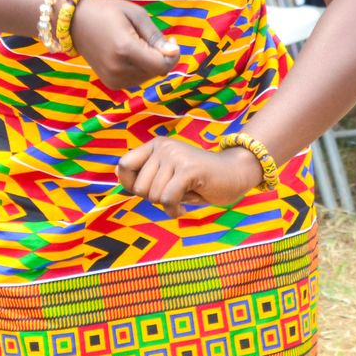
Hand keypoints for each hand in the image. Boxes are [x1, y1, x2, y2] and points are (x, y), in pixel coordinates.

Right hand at [70, 0, 179, 89]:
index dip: (173, 54)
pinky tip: (129, 53)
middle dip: (161, 55)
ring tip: (136, 42)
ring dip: (150, 62)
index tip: (171, 38)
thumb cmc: (107, 11)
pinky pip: (137, 79)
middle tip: (149, 36)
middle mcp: (119, 69)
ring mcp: (113, 79)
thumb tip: (174, 53)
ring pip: (148, 76)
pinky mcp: (111, 83)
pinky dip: (140, 68)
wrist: (74, 21)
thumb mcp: (135, 14)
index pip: (162, 65)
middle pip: (157, 71)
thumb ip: (155, 36)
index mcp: (125, 49)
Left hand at [117, 137, 261, 217]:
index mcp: (156, 145)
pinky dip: (174, 210)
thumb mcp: (168, 175)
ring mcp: (175, 155)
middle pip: (139, 187)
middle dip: (154, 199)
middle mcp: (163, 146)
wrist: (235, 173)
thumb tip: (119, 175)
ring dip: (168, 204)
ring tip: (184, 194)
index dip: (130, 184)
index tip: (148, 191)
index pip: (124, 165)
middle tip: (173, 193)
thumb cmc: (199, 180)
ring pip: (154, 196)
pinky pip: (167, 199)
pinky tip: (183, 208)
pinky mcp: (188, 169)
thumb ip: (146, 176)